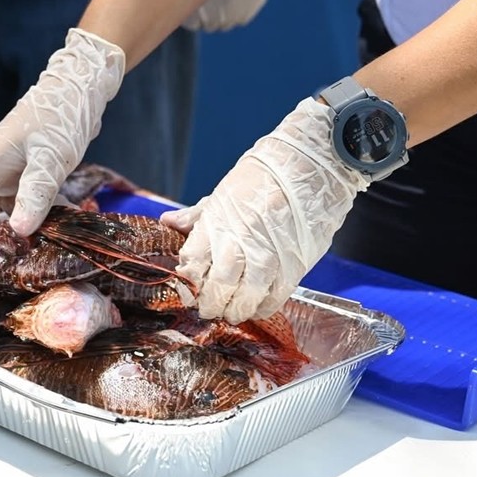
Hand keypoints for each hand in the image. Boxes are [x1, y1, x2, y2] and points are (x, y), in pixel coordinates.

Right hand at [0, 28, 124, 242]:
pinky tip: (60, 230)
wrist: (83, 85)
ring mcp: (16, 172)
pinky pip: (32, 202)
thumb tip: (21, 231)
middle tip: (4, 269)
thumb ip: (35, 192)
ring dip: (20, 231)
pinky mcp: (35, 172)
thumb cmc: (60, 113)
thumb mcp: (50, 156)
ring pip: (9, 210)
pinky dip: (42, 217)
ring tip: (31, 257)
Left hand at [160, 96, 368, 322]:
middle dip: (210, 305)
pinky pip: (274, 297)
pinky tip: (257, 306)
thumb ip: (197, 215)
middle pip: (217, 288)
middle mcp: (238, 242)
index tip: (189, 290)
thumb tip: (168, 222)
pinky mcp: (293, 264)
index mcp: (216, 224)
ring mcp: (268, 255)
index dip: (188, 283)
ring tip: (232, 312)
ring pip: (245, 298)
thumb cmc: (263, 175)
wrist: (309, 164)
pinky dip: (262, 307)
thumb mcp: (223, 192)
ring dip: (236, 310)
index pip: (192, 264)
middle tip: (209, 309)